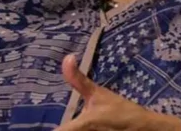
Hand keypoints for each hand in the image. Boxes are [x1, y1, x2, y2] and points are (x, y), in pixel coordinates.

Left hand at [56, 55, 180, 130]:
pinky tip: (75, 128)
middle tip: (59, 122)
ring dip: (68, 129)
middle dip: (60, 128)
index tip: (35, 123)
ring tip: (66, 124)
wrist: (146, 129)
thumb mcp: (99, 94)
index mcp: (82, 126)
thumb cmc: (120, 111)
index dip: (51, 130)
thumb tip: (67, 58)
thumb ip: (78, 79)